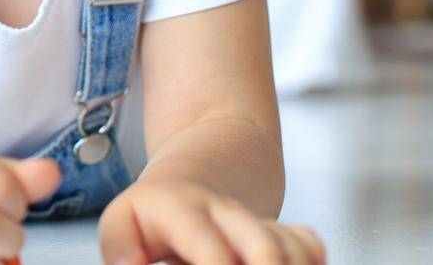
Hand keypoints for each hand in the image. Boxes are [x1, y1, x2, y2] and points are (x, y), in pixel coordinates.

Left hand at [98, 178, 325, 264]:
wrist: (197, 178)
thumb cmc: (155, 213)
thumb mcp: (123, 221)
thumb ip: (119, 244)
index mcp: (184, 211)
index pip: (207, 245)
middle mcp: (229, 214)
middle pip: (265, 250)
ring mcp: (262, 224)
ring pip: (294, 253)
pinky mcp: (288, 234)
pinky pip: (313, 251)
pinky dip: (310, 264)